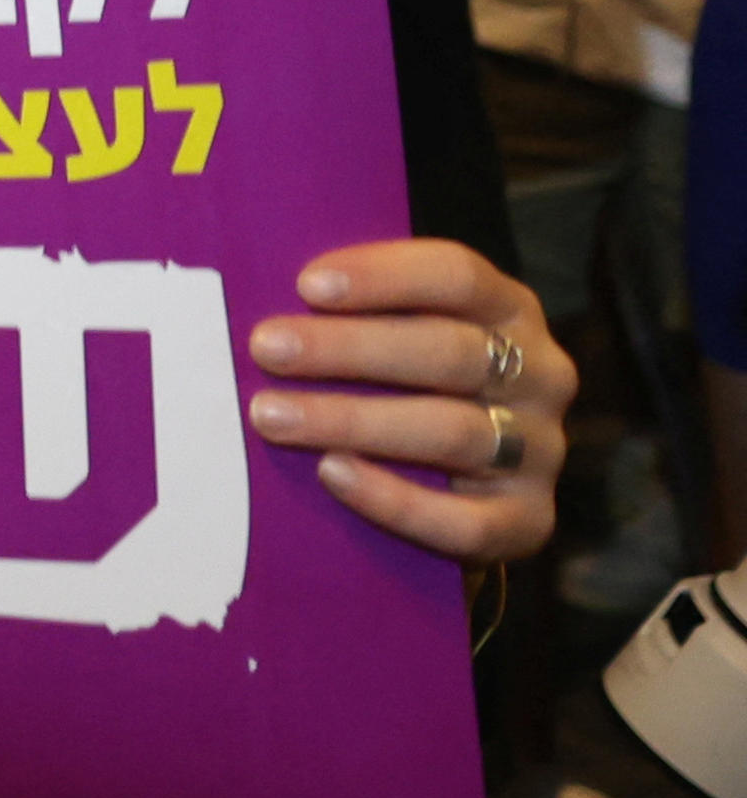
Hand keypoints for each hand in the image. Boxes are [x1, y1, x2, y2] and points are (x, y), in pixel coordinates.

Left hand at [248, 238, 572, 562]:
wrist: (461, 482)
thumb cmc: (406, 378)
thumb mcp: (397, 327)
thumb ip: (352, 306)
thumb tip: (255, 280)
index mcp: (510, 309)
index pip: (459, 276)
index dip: (384, 276)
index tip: (305, 286)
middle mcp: (541, 376)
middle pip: (450, 352)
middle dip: (349, 349)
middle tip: (265, 349)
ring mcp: (541, 451)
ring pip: (451, 431)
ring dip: (353, 420)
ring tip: (270, 414)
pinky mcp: (531, 520)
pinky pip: (468, 521)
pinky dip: (396, 500)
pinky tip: (331, 473)